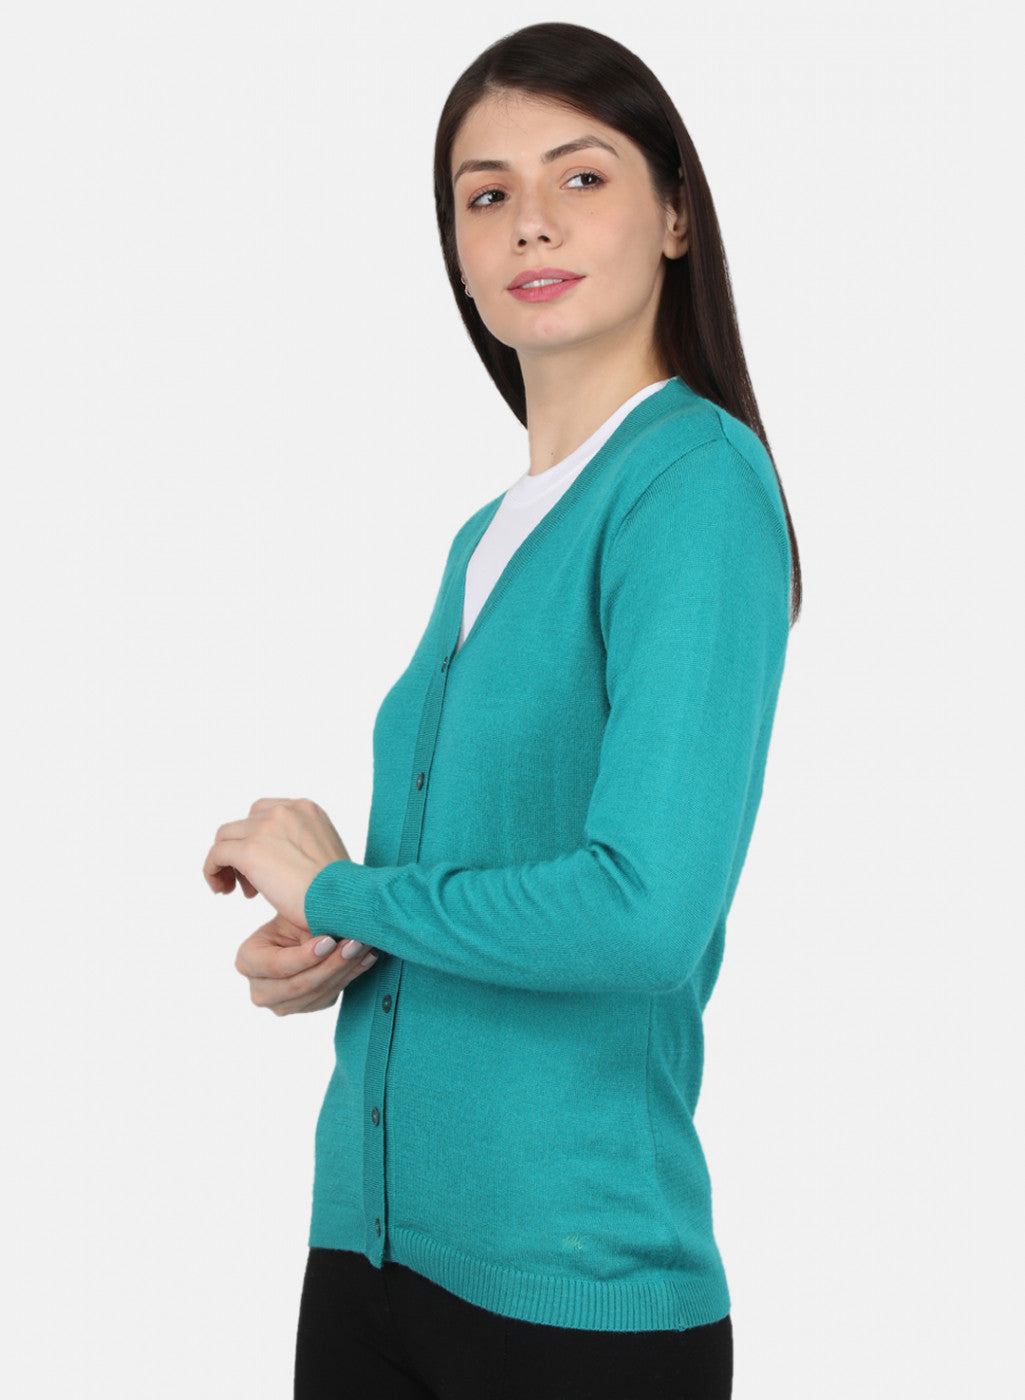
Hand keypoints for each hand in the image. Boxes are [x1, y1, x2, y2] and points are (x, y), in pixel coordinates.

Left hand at [203, 797, 349, 928]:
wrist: (344, 901)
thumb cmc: (339, 891)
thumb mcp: (324, 856)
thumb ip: (300, 846)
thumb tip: (277, 861)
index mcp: (307, 809)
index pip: (266, 813)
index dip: (260, 840)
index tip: (268, 870)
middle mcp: (285, 811)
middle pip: (245, 823)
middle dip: (244, 852)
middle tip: (251, 886)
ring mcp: (265, 827)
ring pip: (226, 837)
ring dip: (227, 863)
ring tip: (234, 890)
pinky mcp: (250, 850)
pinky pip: (216, 854)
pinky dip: (212, 871)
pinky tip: (221, 890)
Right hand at [236, 911, 378, 1015]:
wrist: (301, 931)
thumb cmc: (294, 918)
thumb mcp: (293, 916)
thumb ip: (305, 926)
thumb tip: (333, 934)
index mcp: (247, 960)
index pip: (277, 965)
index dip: (305, 956)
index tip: (329, 941)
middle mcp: (260, 989)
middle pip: (299, 985)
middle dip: (331, 964)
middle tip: (355, 943)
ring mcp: (281, 1004)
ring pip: (318, 993)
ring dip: (345, 970)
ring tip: (364, 947)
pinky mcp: (305, 1007)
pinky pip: (329, 996)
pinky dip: (350, 976)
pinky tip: (366, 958)